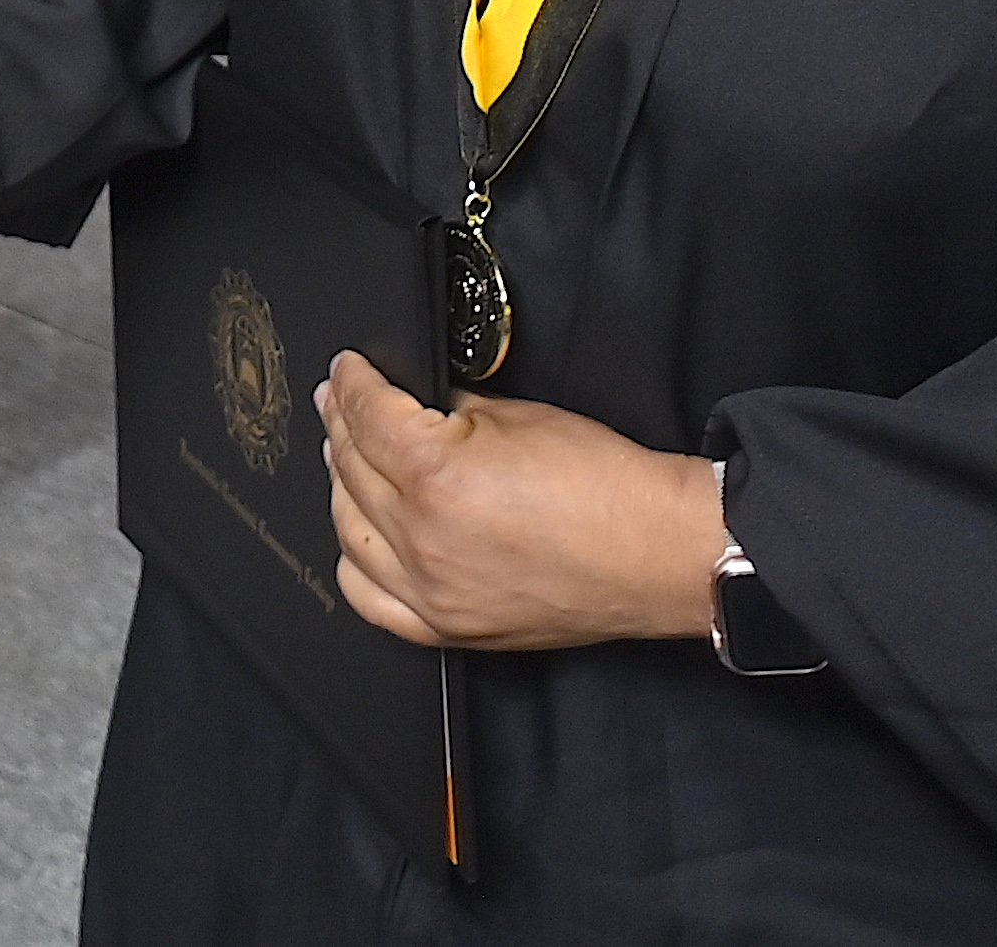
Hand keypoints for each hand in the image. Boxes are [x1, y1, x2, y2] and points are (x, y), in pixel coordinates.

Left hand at [315, 354, 724, 650]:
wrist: (655, 552)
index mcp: (434, 477)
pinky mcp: (447, 627)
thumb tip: (409, 401)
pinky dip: (358, 560)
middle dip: (341, 423)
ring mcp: (431, 590)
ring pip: (348, 528)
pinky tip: (363, 532)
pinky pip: (370, 597)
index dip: (350, 381)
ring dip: (343, 485)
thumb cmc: (605, 488)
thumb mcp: (515, 416)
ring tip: (352, 456)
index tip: (347, 370)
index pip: (364, 415)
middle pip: (348, 466)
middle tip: (341, 401)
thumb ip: (448, 407)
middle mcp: (422, 539)